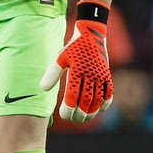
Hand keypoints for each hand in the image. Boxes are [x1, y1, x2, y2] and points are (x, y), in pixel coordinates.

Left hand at [40, 0, 113, 121]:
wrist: (92, 32)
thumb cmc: (73, 47)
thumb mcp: (60, 57)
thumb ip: (52, 73)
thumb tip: (43, 88)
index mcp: (77, 72)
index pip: (72, 97)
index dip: (68, 109)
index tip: (63, 115)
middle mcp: (90, 75)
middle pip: (86, 102)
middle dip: (79, 114)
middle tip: (74, 120)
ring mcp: (101, 76)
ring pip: (98, 100)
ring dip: (92, 112)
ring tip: (85, 119)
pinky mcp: (107, 74)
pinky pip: (109, 92)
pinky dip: (106, 102)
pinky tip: (101, 110)